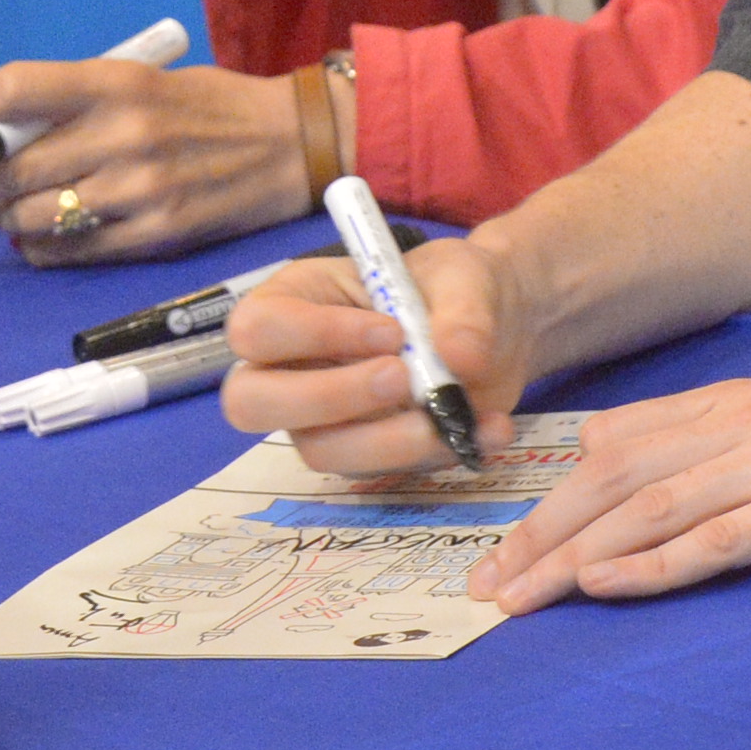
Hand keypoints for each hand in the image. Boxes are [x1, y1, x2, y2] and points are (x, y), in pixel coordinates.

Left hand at [0, 58, 308, 265]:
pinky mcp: (156, 236)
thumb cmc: (206, 105)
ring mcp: (139, 191)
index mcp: (116, 82)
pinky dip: (37, 248)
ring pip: (32, 217)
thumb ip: (76, 104)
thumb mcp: (143, 79)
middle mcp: (123, 135)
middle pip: (9, 168)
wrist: (291, 144)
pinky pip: (72, 251)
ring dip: (0, 219)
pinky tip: (31, 239)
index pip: (12, 88)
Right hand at [223, 235, 523, 473]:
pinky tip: (487, 427)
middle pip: (252, 402)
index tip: (391, 332)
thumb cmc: (455, 286)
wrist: (498, 329)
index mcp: (292, 301)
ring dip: (388, 441)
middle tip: (402, 380)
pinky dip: (438, 455)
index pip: (258, 329)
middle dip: (326, 398)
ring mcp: (322, 418)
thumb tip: (459, 358)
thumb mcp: (464, 276)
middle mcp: (291, 366)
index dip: (314, 335)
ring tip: (458, 414)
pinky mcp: (365, 455)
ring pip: (320, 450)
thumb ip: (464, 310)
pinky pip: (381, 473)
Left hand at [452, 346, 750, 615]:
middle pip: (612, 482)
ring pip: (649, 509)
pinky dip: (654, 563)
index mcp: (721, 406)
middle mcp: (733, 428)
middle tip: (488, 586)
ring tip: (524, 594)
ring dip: (577, 555)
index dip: (547, 503)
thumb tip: (609, 448)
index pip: (608, 453)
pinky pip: (719, 536)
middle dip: (541, 535)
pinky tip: (605, 582)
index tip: (499, 552)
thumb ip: (697, 431)